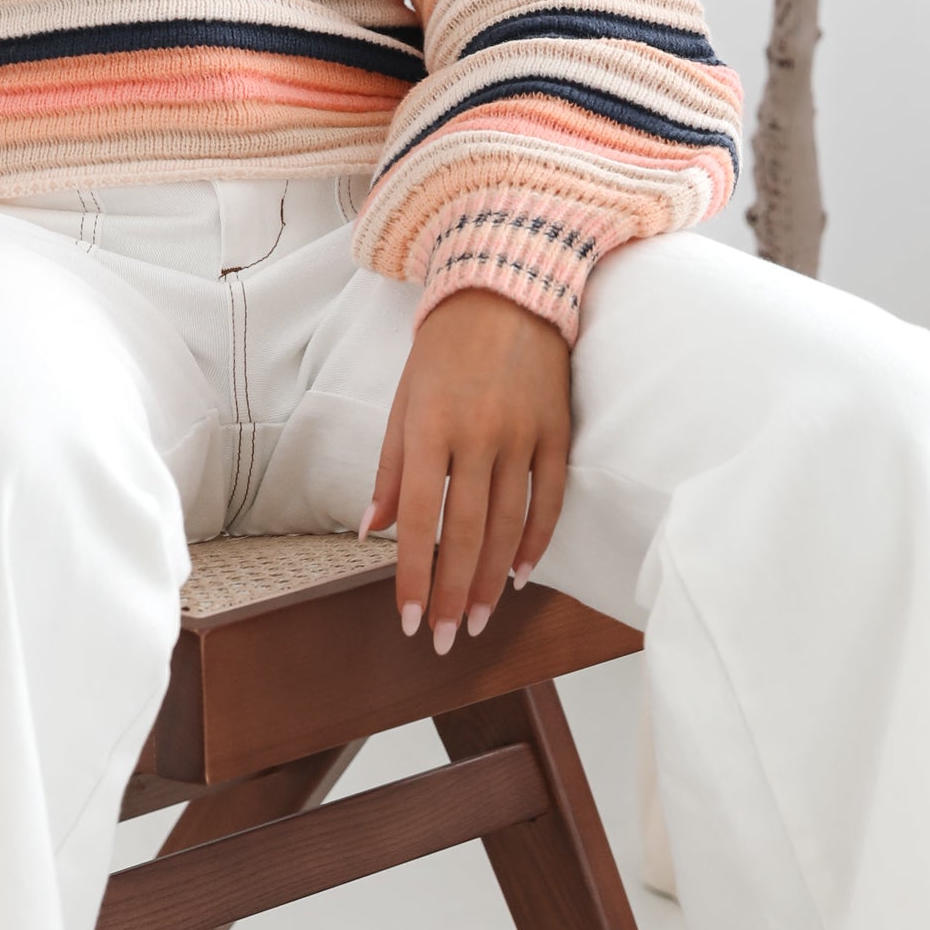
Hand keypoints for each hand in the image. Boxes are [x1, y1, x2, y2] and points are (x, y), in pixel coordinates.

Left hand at [364, 288, 571, 652]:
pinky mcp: (558, 431)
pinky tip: (518, 575)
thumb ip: (388, 468)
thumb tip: (370, 532)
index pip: (418, 518)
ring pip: (509, 526)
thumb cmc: (443, 349)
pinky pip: (550, 500)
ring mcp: (523, 434)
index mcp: (430, 427)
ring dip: (490, 581)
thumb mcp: (402, 401)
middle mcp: (478, 435)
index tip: (405, 619)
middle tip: (442, 639)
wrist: (505, 290)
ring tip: (474, 620)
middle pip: (466, 533)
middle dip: (450, 593)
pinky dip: (536, 542)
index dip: (411, 574)